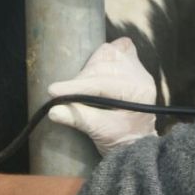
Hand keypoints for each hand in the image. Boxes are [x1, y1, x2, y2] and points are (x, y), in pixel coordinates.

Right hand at [47, 37, 156, 155]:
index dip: (77, 86)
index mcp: (138, 92)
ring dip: (90, 66)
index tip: (53, 91)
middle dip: (82, 78)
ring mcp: (138, 70)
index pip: (103, 83)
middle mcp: (141, 76)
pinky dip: (105, 55)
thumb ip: (78, 118)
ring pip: (110, 52)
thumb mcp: (100, 132)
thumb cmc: (122, 141)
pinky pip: (121, 48)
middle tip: (66, 93)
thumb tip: (53, 110)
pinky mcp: (133, 67)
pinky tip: (95, 66)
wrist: (135, 145)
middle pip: (105, 64)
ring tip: (79, 84)